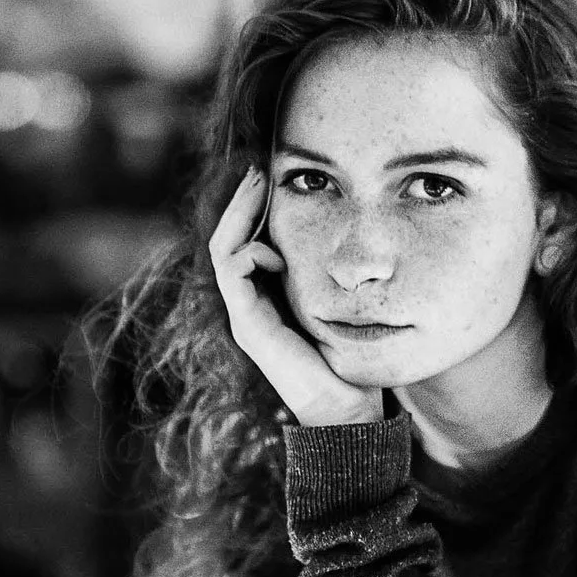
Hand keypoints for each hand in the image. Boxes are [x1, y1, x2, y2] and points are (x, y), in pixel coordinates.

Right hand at [209, 168, 382, 425]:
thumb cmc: (351, 358)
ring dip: (239, 216)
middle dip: (243, 201)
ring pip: (225, 252)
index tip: (273, 175)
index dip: (254, 207)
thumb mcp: (342, 303)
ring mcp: (245, 315)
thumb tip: (350, 239)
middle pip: (229, 239)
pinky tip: (271, 248)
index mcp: (267, 296)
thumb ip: (333, 276)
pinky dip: (247, 252)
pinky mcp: (248, 327)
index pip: (246, 240)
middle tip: (259, 168)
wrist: (347, 408)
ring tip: (258, 186)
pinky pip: (232, 275)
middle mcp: (249, 303)